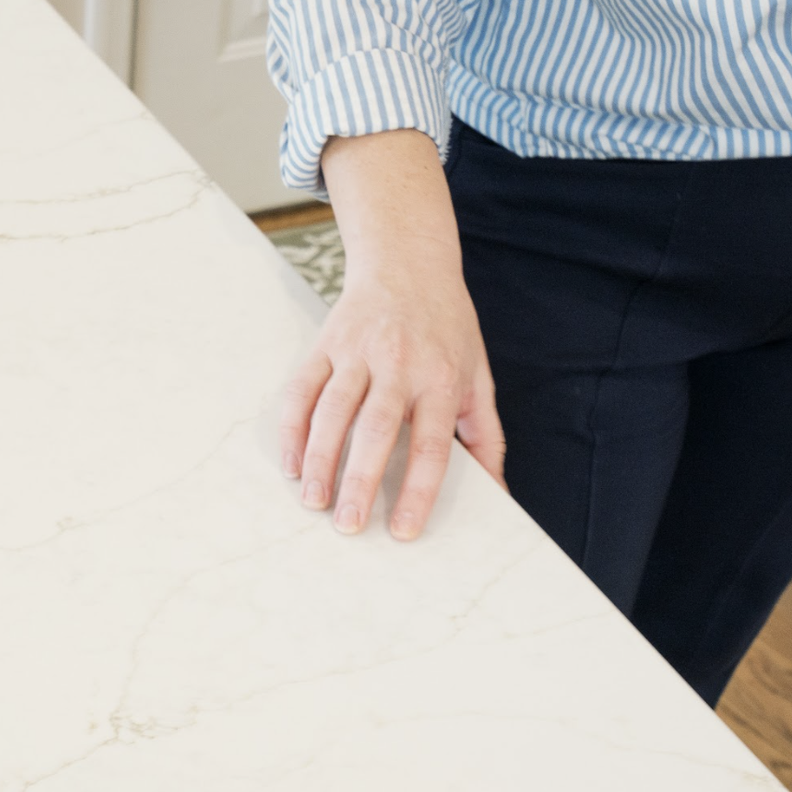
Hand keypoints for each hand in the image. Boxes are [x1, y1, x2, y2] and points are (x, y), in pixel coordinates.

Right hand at [280, 130, 503, 540]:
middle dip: (359, 481)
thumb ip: (485, 436)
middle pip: (376, 431)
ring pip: (333, 411)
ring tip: (313, 502)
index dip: (416, 490)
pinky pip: (302, 390)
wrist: (409, 260)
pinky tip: (292, 464)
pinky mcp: (326, 343)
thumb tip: (499, 493)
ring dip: (320, 459)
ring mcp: (358, 352)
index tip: (402, 531)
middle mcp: (399, 365)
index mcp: (440, 379)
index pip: (431, 445)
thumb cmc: (447, 327)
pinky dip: (293, 428)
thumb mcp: (478, 376)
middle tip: (348, 526)